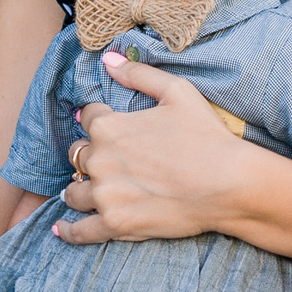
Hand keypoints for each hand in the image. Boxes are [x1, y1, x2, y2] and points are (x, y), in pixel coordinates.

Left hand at [55, 52, 248, 245]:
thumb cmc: (207, 136)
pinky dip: (70, 231)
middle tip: (111, 160)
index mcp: (109, 127)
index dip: (100, 118)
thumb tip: (108, 60)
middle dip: (92, 155)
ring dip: (80, 188)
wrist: (229, 183)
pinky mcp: (115, 224)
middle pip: (79, 155)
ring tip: (87, 191)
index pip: (89, 118)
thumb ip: (139, 74)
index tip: (111, 125)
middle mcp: (100, 160)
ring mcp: (105, 195)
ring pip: (74, 191)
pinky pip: (82, 231)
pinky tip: (63, 229)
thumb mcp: (178, 91)